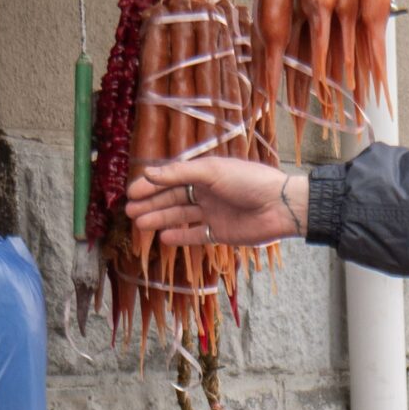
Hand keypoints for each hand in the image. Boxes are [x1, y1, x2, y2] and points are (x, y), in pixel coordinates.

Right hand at [126, 158, 307, 245]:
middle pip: (173, 197)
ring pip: (180, 216)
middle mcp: (207, 192)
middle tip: (129, 211)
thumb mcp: (211, 171)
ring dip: (160, 219)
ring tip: (140, 223)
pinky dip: (181, 236)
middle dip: (151, 203)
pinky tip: (164, 237)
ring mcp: (214, 212)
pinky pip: (196, 234)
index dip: (151, 184)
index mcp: (205, 172)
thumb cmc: (248, 181)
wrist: (279, 206)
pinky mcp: (221, 232)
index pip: (172, 178)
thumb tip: (148, 173)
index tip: (131, 192)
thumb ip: (179, 173)